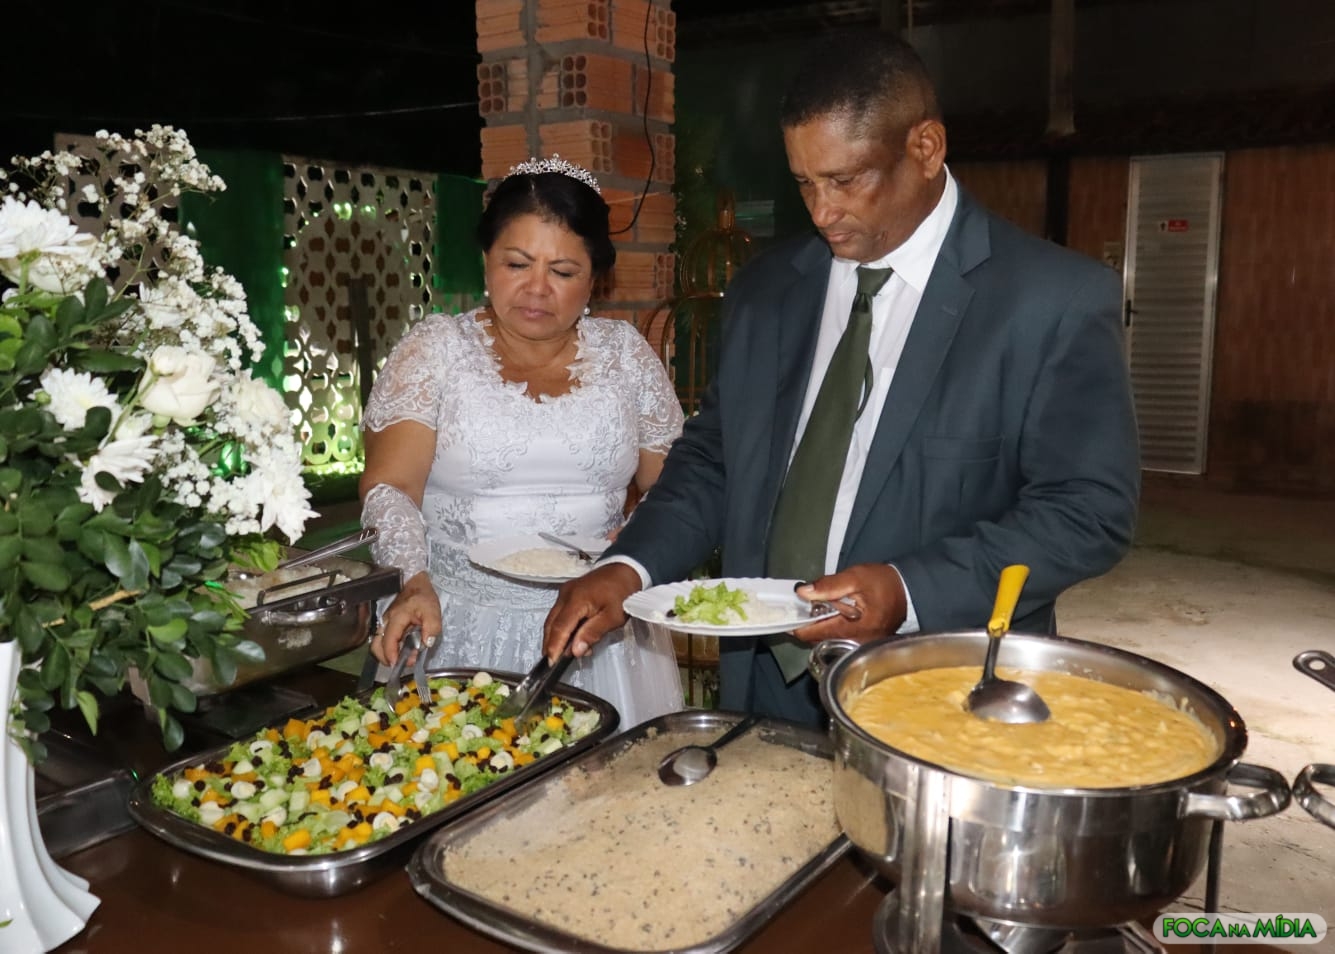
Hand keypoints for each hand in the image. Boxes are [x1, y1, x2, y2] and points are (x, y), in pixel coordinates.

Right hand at [369, 571, 442, 665]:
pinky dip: (390, 649)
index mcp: (397, 617)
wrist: (415, 584)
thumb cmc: (423, 597)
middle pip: (376, 645)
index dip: (391, 654)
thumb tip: (427, 643)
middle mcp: (386, 622)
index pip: (389, 639)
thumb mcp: (432, 610)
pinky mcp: (386, 626)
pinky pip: (383, 640)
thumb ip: (432, 627)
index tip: (397, 665)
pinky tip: (403, 650)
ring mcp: (384, 624)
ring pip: (377, 644)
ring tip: (403, 659)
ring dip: (387, 655)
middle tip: (401, 664)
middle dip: (386, 658)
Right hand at [543, 562, 641, 659]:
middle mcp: (566, 594)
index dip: (554, 647)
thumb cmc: (623, 592)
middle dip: (551, 644)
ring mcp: (565, 592)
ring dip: (557, 637)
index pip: (559, 627)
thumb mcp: (613, 617)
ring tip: (567, 652)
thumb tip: (575, 650)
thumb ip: (592, 633)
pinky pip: (559, 613)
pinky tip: (573, 637)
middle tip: (555, 662)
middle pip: (551, 624)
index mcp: (576, 599)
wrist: (626, 569)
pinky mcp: (568, 593)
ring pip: (553, 619)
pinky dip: (562, 627)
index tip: (552, 662)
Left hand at [792, 563, 907, 644]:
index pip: (815, 634)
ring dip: (817, 625)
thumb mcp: (856, 577)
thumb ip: (829, 586)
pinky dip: (829, 627)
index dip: (797, 624)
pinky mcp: (863, 644)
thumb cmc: (884, 583)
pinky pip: (838, 639)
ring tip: (814, 608)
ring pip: (827, 640)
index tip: (786, 613)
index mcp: (855, 628)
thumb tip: (802, 592)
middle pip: (819, 639)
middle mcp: (857, 643)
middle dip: (807, 623)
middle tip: (800, 606)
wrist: (909, 591)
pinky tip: (829, 614)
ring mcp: (860, 646)